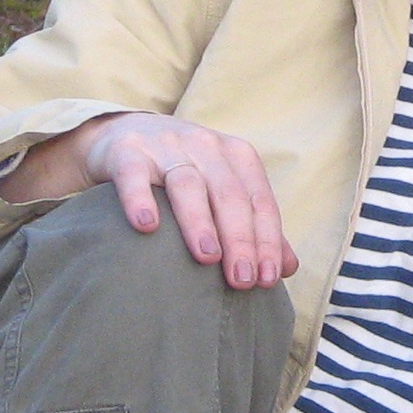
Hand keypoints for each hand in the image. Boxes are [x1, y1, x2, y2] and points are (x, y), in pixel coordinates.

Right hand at [2, 113, 297, 289]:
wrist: (127, 133)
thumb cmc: (185, 171)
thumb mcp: (222, 188)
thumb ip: (254, 226)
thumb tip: (285, 268)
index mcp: (236, 155)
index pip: (258, 200)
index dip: (267, 240)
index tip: (268, 278)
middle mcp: (205, 146)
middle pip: (228, 194)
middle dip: (239, 239)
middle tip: (242, 280)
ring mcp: (165, 146)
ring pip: (188, 184)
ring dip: (199, 222)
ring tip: (207, 258)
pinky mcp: (127, 152)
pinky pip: (134, 176)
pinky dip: (141, 199)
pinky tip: (146, 226)